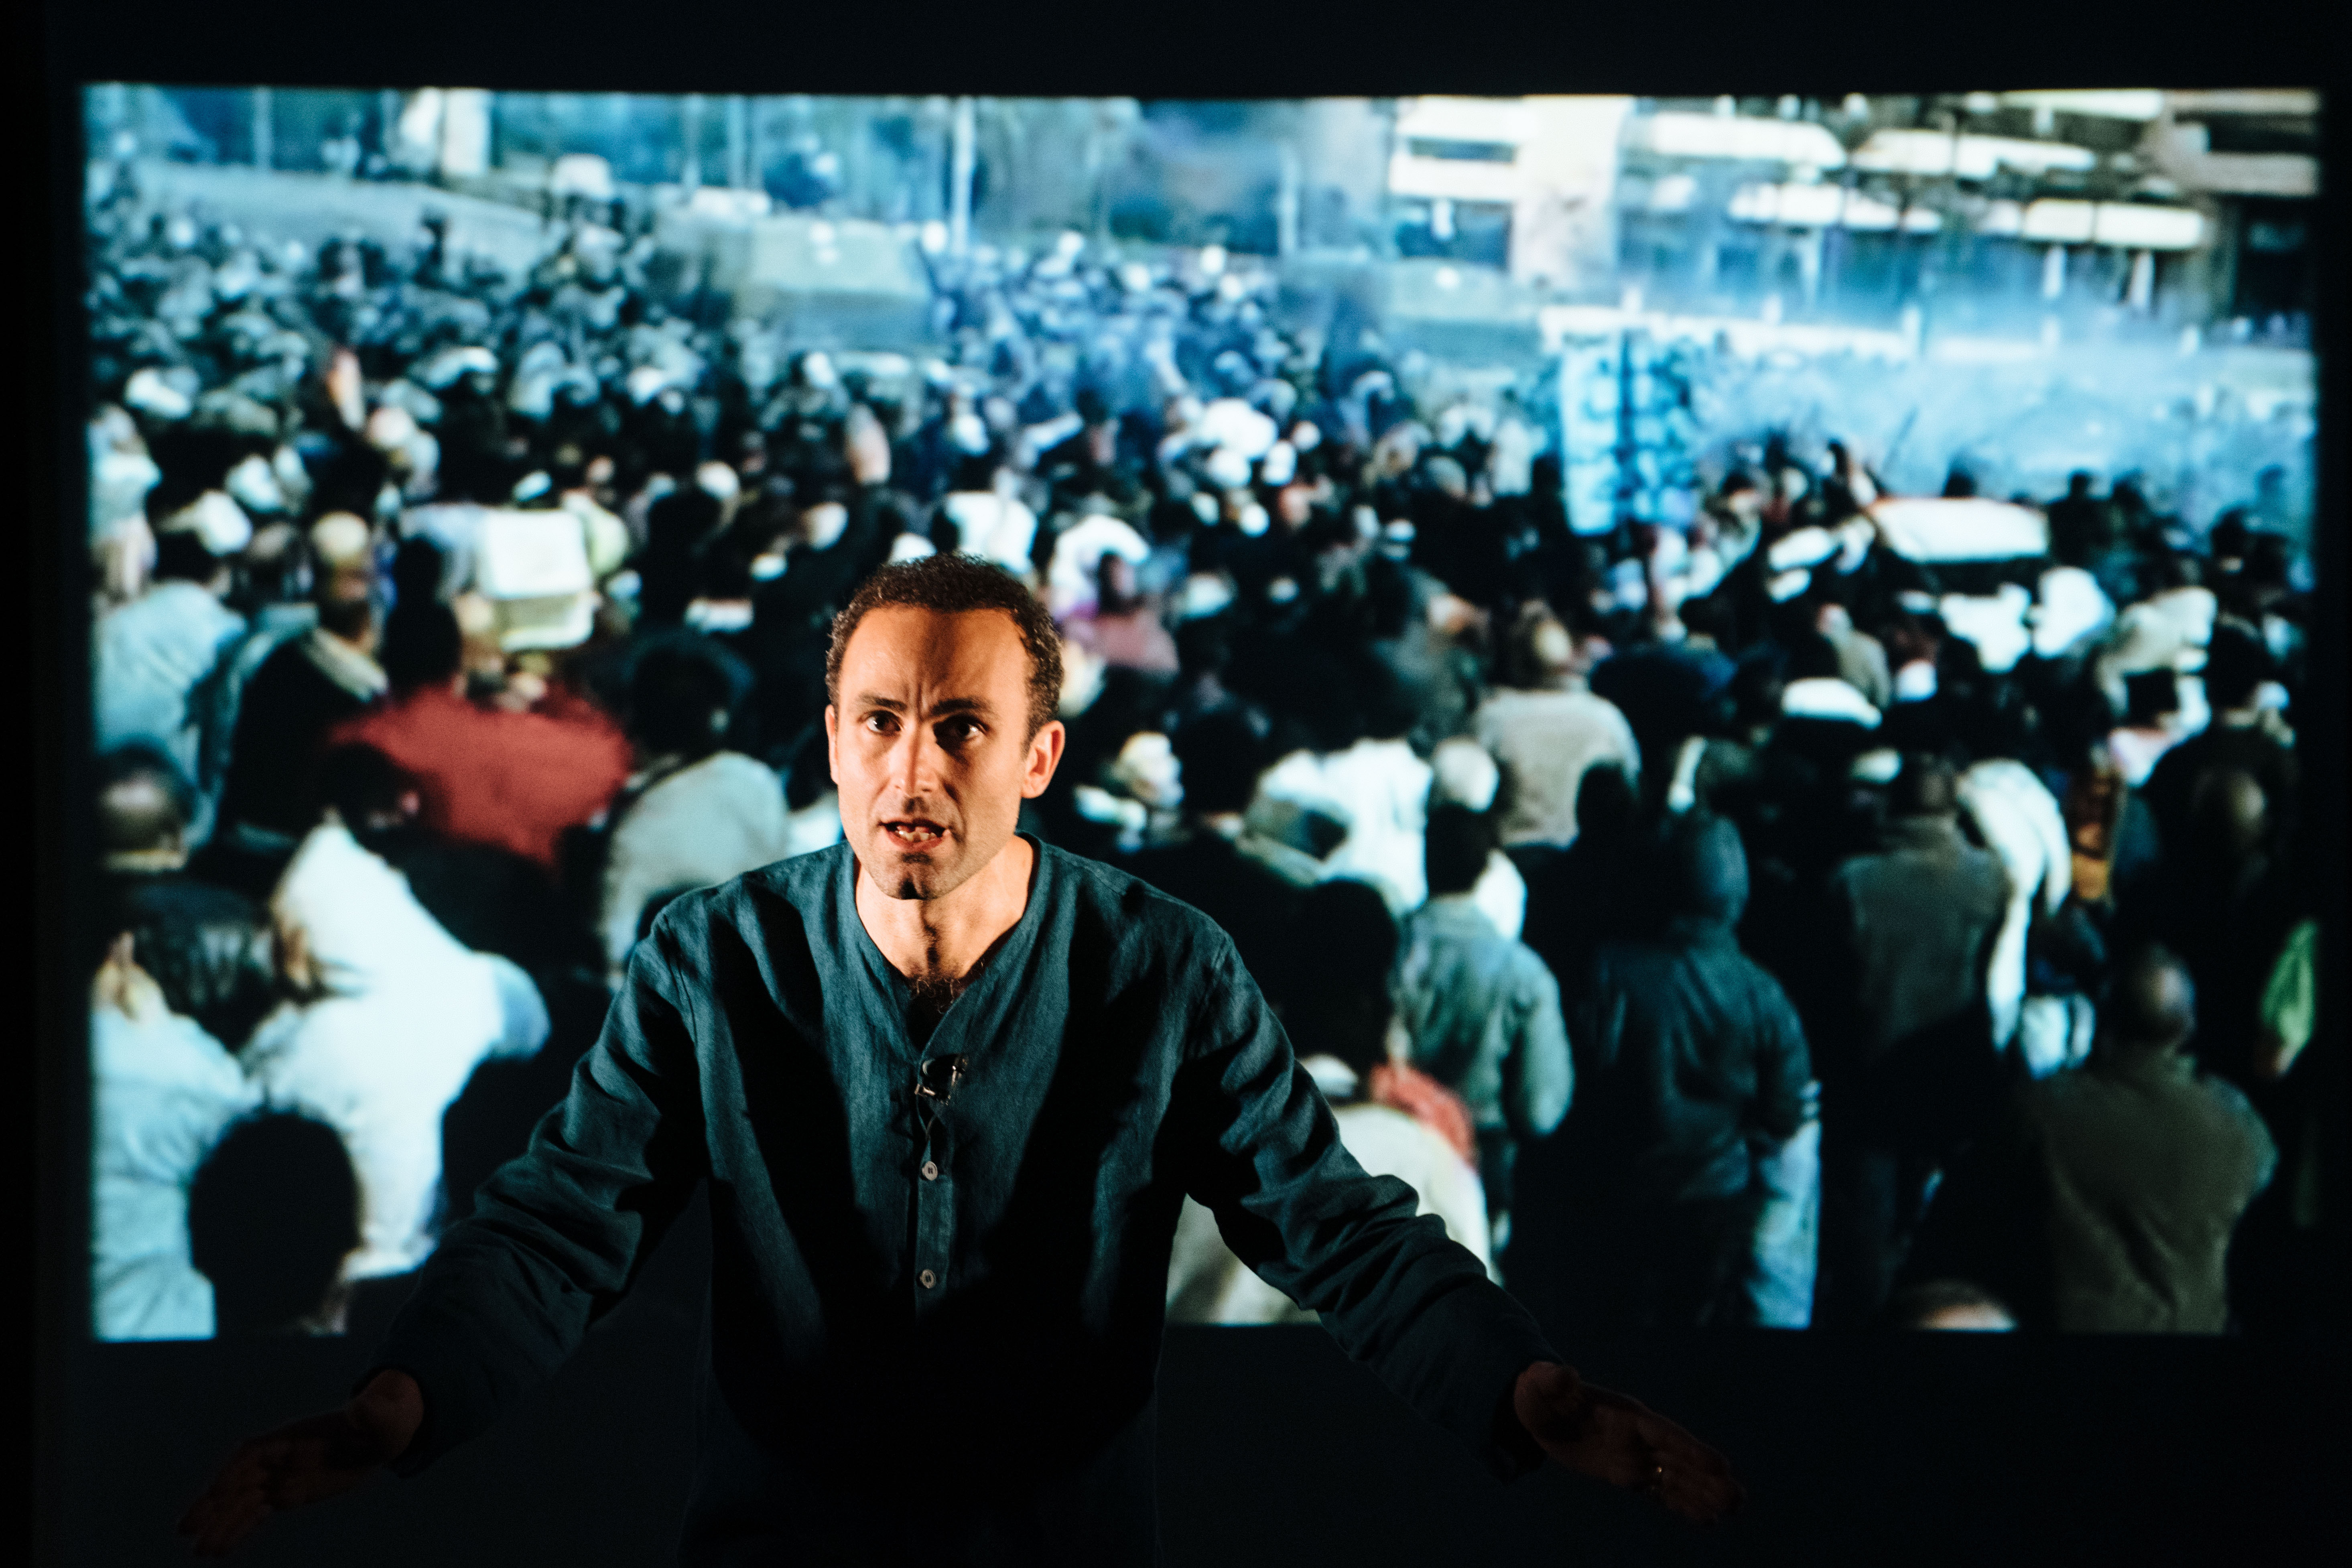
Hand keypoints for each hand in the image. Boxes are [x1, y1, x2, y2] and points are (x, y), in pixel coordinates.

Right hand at [178, 1370, 421, 1557]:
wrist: (383, 1432)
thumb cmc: (384, 1419)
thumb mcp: (385, 1415)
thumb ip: (374, 1411)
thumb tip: (368, 1404)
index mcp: (295, 1437)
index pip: (253, 1453)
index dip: (233, 1472)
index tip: (216, 1493)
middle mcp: (280, 1457)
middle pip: (238, 1481)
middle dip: (212, 1504)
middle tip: (185, 1530)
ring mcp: (280, 1476)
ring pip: (242, 1503)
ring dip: (220, 1525)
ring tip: (199, 1552)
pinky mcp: (286, 1493)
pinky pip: (256, 1513)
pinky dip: (238, 1530)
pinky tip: (219, 1550)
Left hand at [1515, 1361, 1744, 1524]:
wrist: (1536, 1410)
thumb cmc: (1538, 1393)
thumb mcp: (1538, 1386)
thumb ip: (1552, 1380)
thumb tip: (1562, 1372)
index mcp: (1623, 1414)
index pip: (1663, 1433)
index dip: (1690, 1449)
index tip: (1720, 1465)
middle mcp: (1637, 1435)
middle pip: (1678, 1458)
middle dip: (1707, 1478)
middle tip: (1740, 1499)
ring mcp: (1634, 1455)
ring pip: (1674, 1476)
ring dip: (1702, 1493)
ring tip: (1734, 1510)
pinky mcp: (1626, 1473)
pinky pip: (1658, 1491)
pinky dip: (1681, 1504)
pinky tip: (1706, 1520)